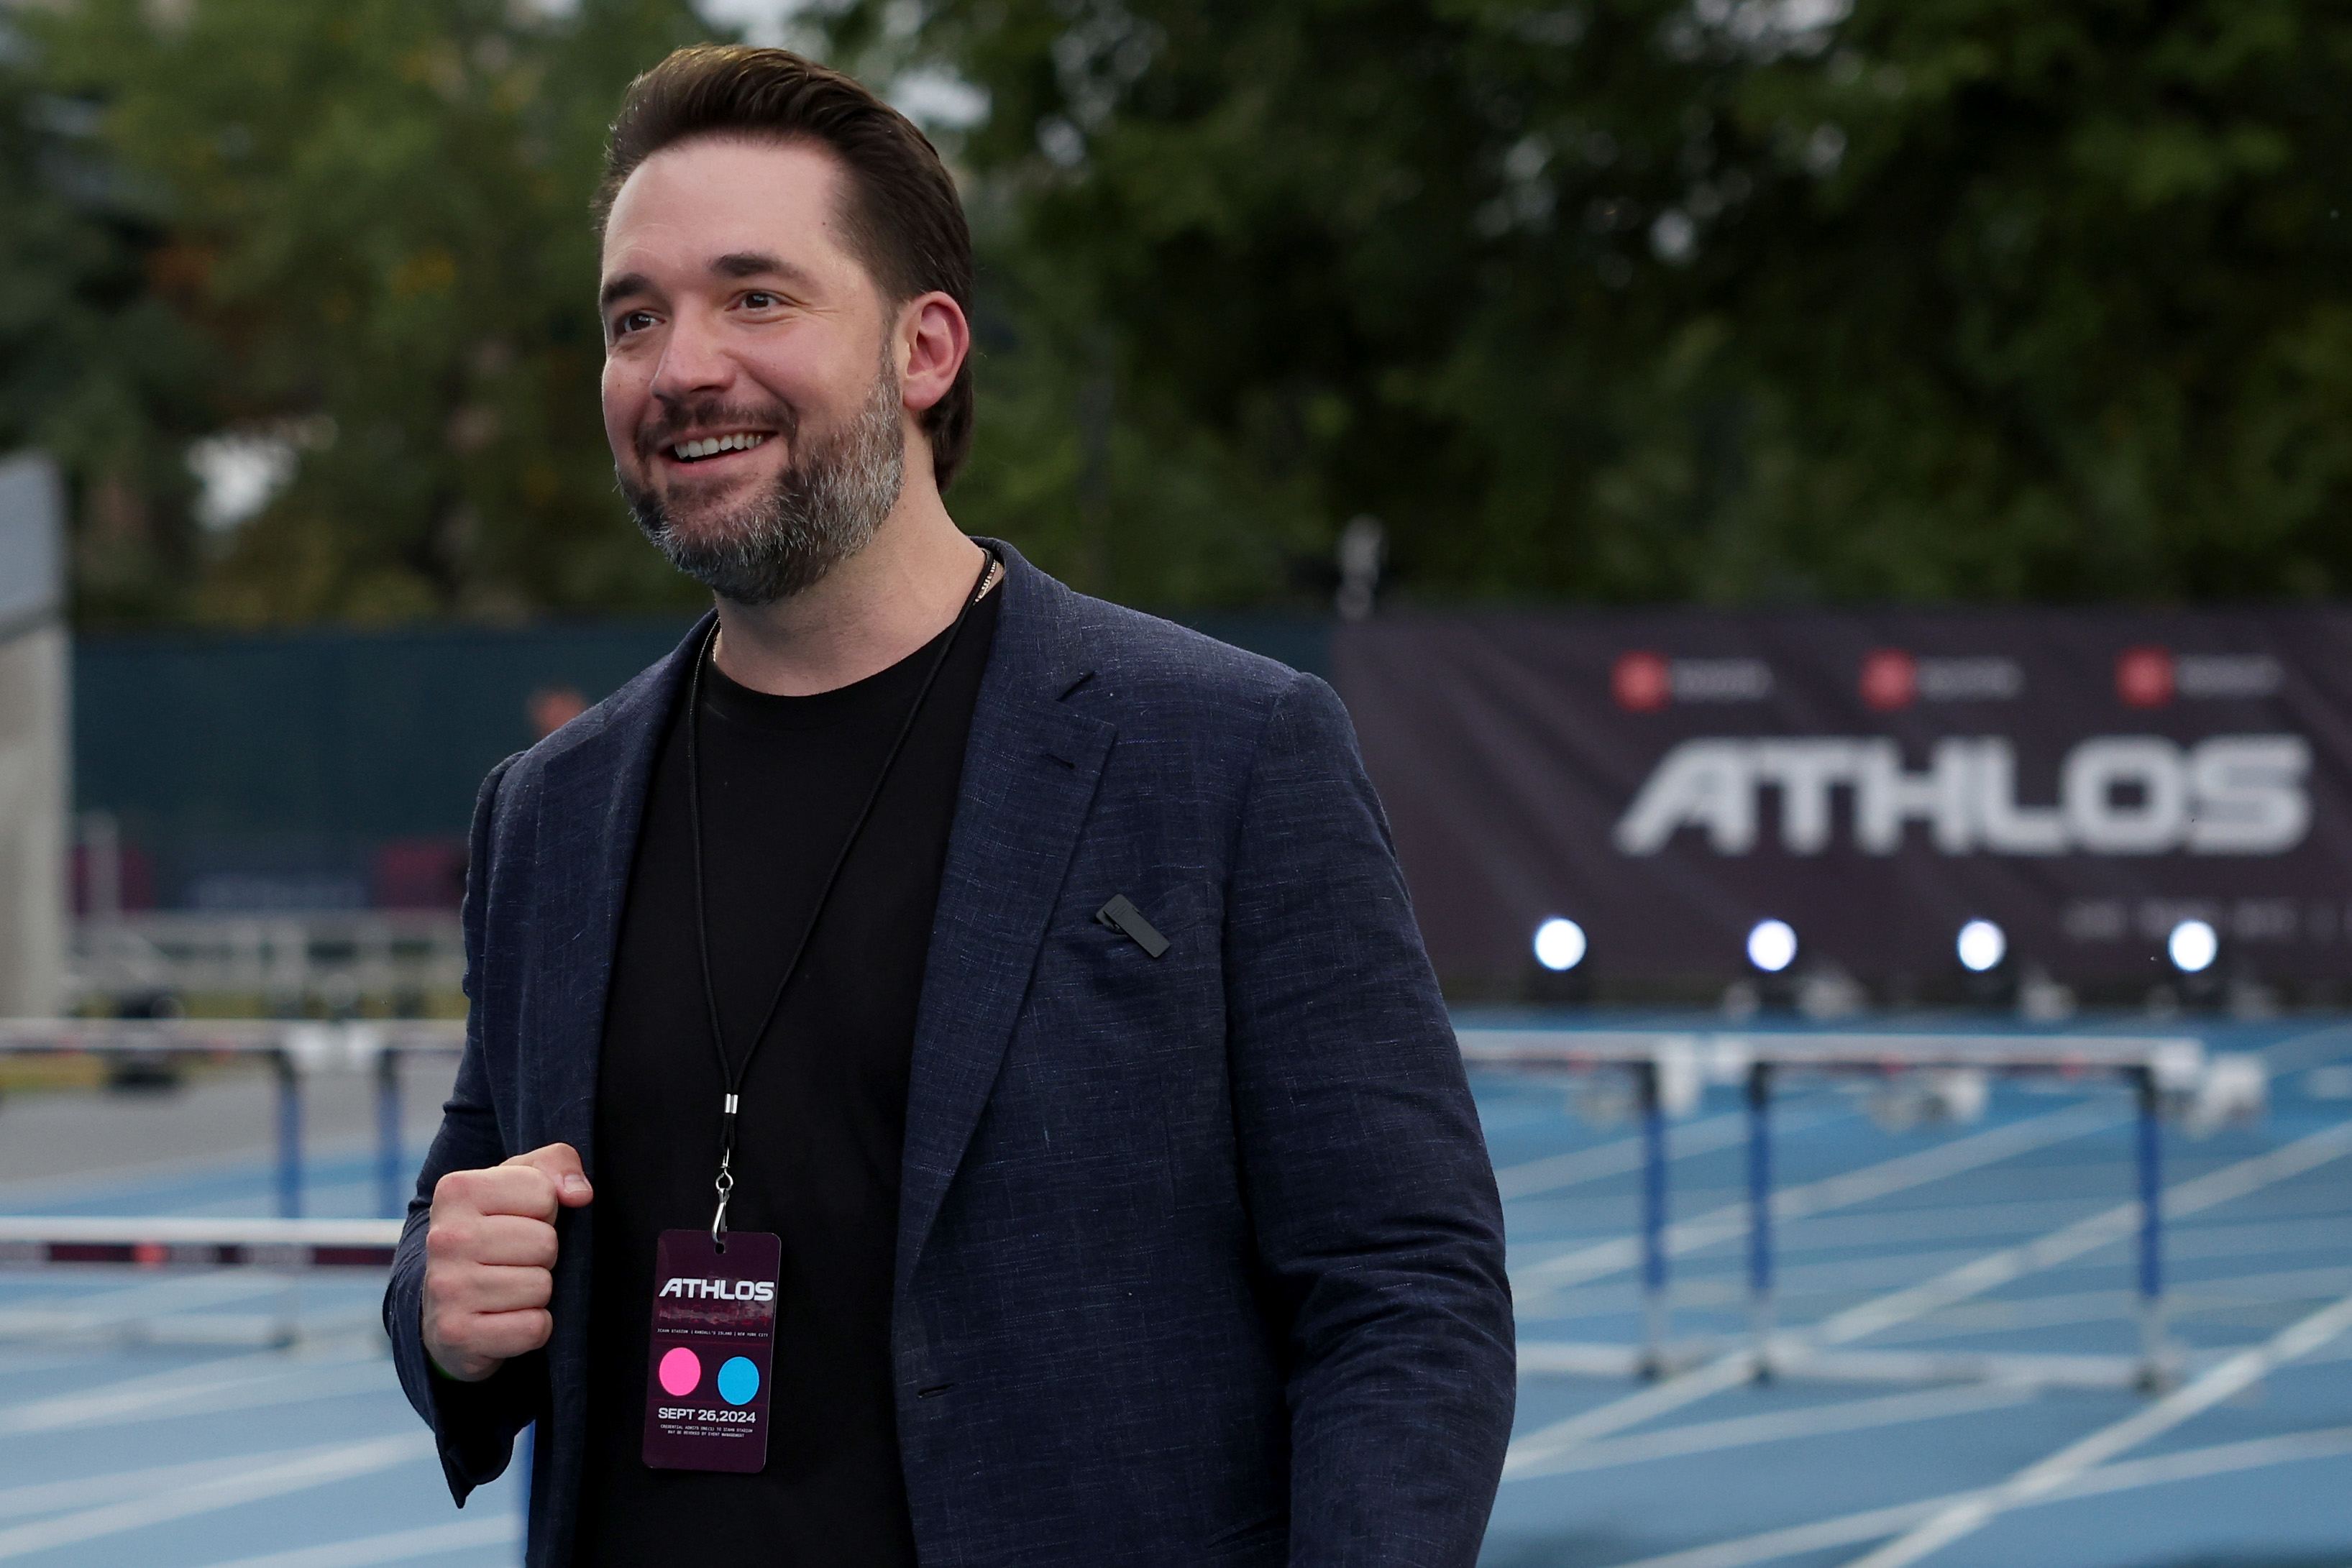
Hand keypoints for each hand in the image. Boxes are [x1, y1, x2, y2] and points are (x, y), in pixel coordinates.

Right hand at [421, 1142, 592, 1382]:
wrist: (446, 1308)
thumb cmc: (494, 1233)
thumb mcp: (521, 1184)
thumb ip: (556, 1165)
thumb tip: (580, 1194)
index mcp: (456, 1191)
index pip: (544, 1193)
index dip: (546, 1211)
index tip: (520, 1221)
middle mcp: (443, 1238)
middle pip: (545, 1242)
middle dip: (543, 1254)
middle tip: (515, 1260)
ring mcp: (446, 1288)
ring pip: (540, 1286)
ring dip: (536, 1292)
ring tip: (508, 1289)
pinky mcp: (456, 1334)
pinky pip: (533, 1327)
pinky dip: (531, 1327)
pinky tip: (505, 1319)